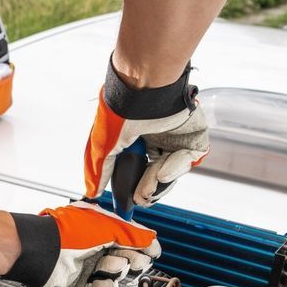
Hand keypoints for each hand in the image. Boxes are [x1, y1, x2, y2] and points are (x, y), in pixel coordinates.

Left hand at [1, 203, 160, 286]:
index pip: (129, 239)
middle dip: (132, 260)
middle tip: (133, 260)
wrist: (42, 250)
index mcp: (100, 229)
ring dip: (115, 271)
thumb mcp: (107, 227)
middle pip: (125, 258)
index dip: (142, 246)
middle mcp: (94, 247)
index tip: (154, 252)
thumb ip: (132, 234)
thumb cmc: (69, 232)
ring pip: (114, 275)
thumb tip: (152, 238)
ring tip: (109, 266)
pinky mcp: (78, 285)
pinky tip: (101, 281)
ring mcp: (86, 267)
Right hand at [83, 58, 208, 206]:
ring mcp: (177, 135)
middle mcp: (158, 137)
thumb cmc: (121, 109)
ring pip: (174, 170)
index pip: (140, 169)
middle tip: (140, 197)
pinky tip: (162, 171)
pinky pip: (190, 159)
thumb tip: (92, 193)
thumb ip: (100, 171)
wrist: (144, 86)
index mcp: (138, 138)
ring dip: (160, 182)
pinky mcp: (195, 133)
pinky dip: (176, 168)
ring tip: (149, 185)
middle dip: (149, 188)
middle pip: (158, 173)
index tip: (130, 200)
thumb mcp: (104, 146)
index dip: (135, 186)